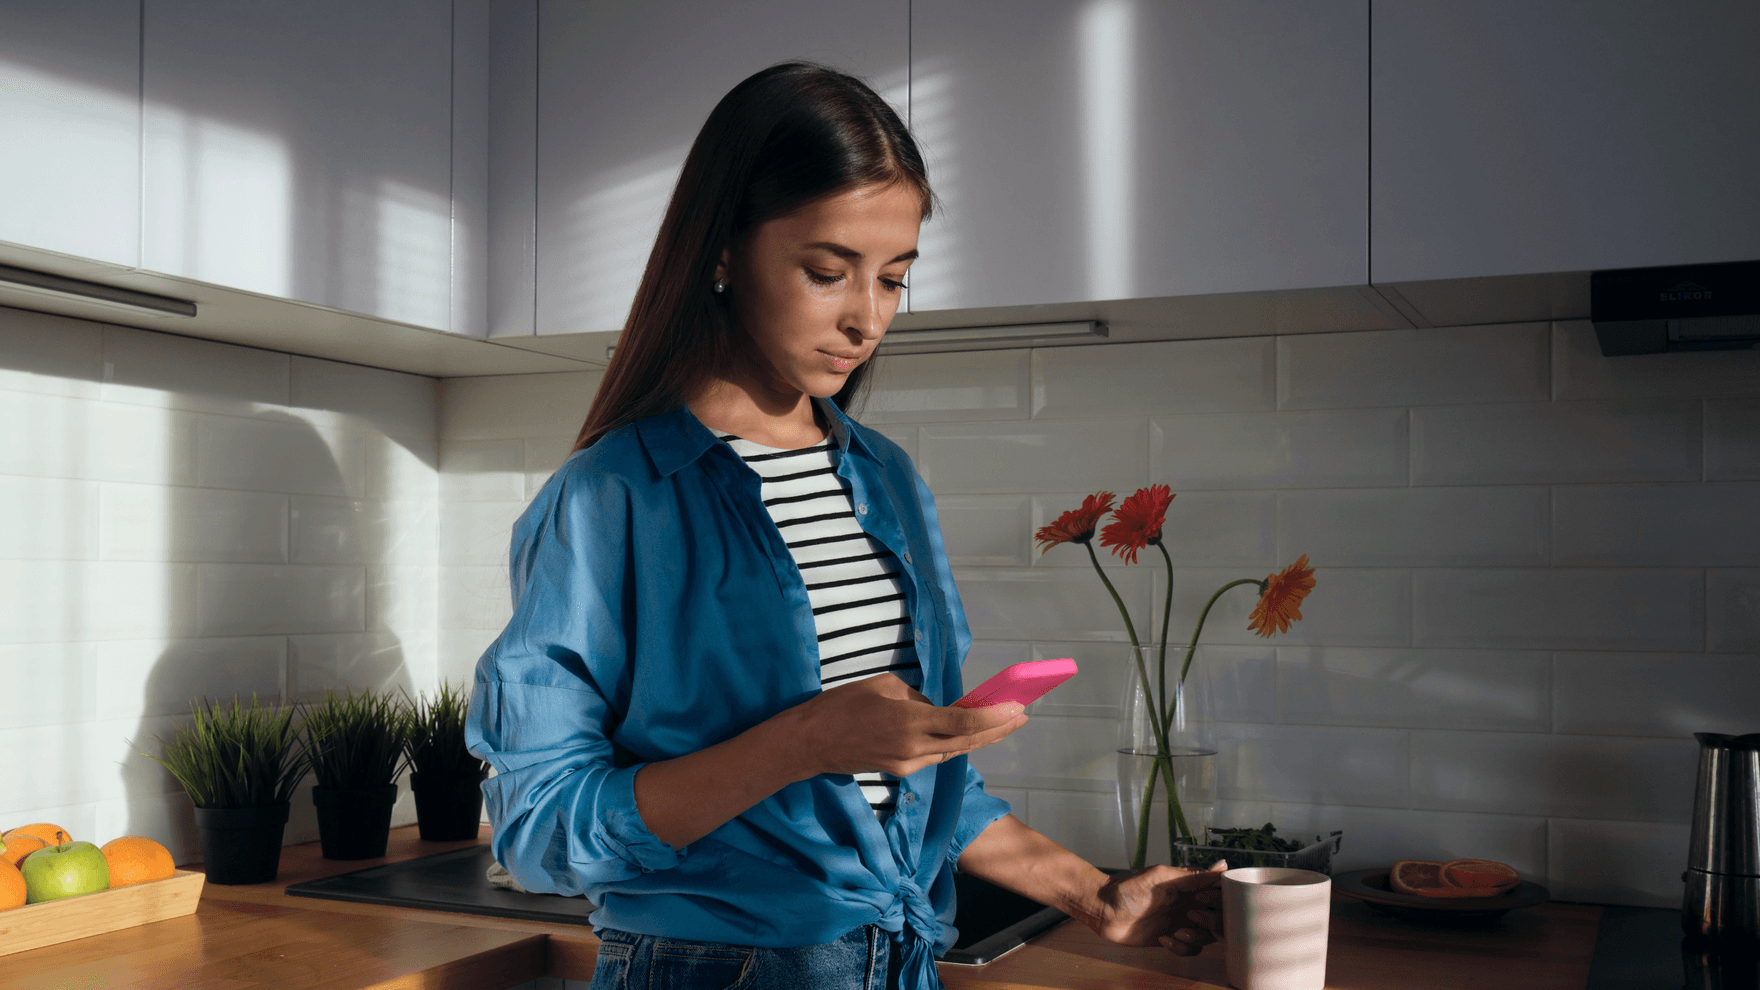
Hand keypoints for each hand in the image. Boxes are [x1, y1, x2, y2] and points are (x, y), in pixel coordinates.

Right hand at [780, 674, 1027, 778]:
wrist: (810, 743)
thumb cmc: (841, 706)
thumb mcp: (882, 686)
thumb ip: (916, 698)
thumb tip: (934, 709)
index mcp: (910, 722)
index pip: (963, 722)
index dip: (994, 717)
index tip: (1017, 708)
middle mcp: (914, 748)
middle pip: (967, 741)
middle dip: (998, 729)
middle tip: (1023, 716)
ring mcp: (908, 764)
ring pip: (953, 750)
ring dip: (979, 737)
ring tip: (1003, 722)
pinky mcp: (901, 770)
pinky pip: (935, 755)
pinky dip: (954, 742)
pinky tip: (967, 732)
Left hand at [1086, 860, 1225, 956]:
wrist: (1104, 909)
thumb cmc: (1128, 888)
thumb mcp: (1161, 878)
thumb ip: (1193, 876)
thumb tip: (1224, 867)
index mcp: (1191, 886)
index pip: (1222, 894)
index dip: (1221, 900)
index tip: (1204, 901)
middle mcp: (1191, 904)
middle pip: (1221, 918)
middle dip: (1212, 922)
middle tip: (1190, 917)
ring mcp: (1183, 923)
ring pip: (1209, 937)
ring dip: (1196, 937)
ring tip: (1176, 932)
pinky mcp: (1173, 940)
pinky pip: (1192, 950)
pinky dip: (1182, 948)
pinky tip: (1164, 939)